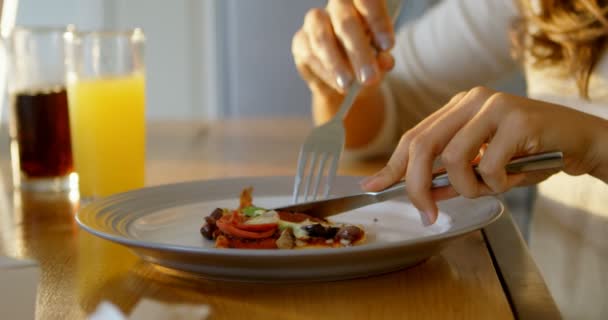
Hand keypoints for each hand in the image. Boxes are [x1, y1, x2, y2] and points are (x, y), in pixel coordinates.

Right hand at [292, 0, 395, 94]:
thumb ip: (383, 58)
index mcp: (360, 3)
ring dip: (336, 64)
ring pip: (322, 37)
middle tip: (369, 77)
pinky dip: (325, 72)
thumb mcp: (380, 61)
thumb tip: (384, 61)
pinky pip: (309, 55)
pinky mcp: (300, 41)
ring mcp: (315, 22)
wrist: (346, 81)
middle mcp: (336, 6)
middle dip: (358, 51)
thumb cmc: (367, 61)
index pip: (367, 0)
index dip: (377, 21)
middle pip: (344, 20)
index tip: (387, 46)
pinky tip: (337, 84)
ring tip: (349, 85)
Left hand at [360, 87, 607, 223]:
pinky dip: (497, 184)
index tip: (374, 186)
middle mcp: (472, 100)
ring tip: (491, 187)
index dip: (392, 165)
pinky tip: (513, 178)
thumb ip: (451, 176)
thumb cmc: (528, 154)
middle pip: (422, 144)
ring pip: (454, 158)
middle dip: (417, 185)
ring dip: (468, 187)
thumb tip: (421, 194)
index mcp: (458, 107)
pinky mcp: (518, 119)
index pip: (414, 137)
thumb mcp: (482, 167)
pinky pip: (488, 166)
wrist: (580, 142)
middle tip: (426, 212)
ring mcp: (495, 106)